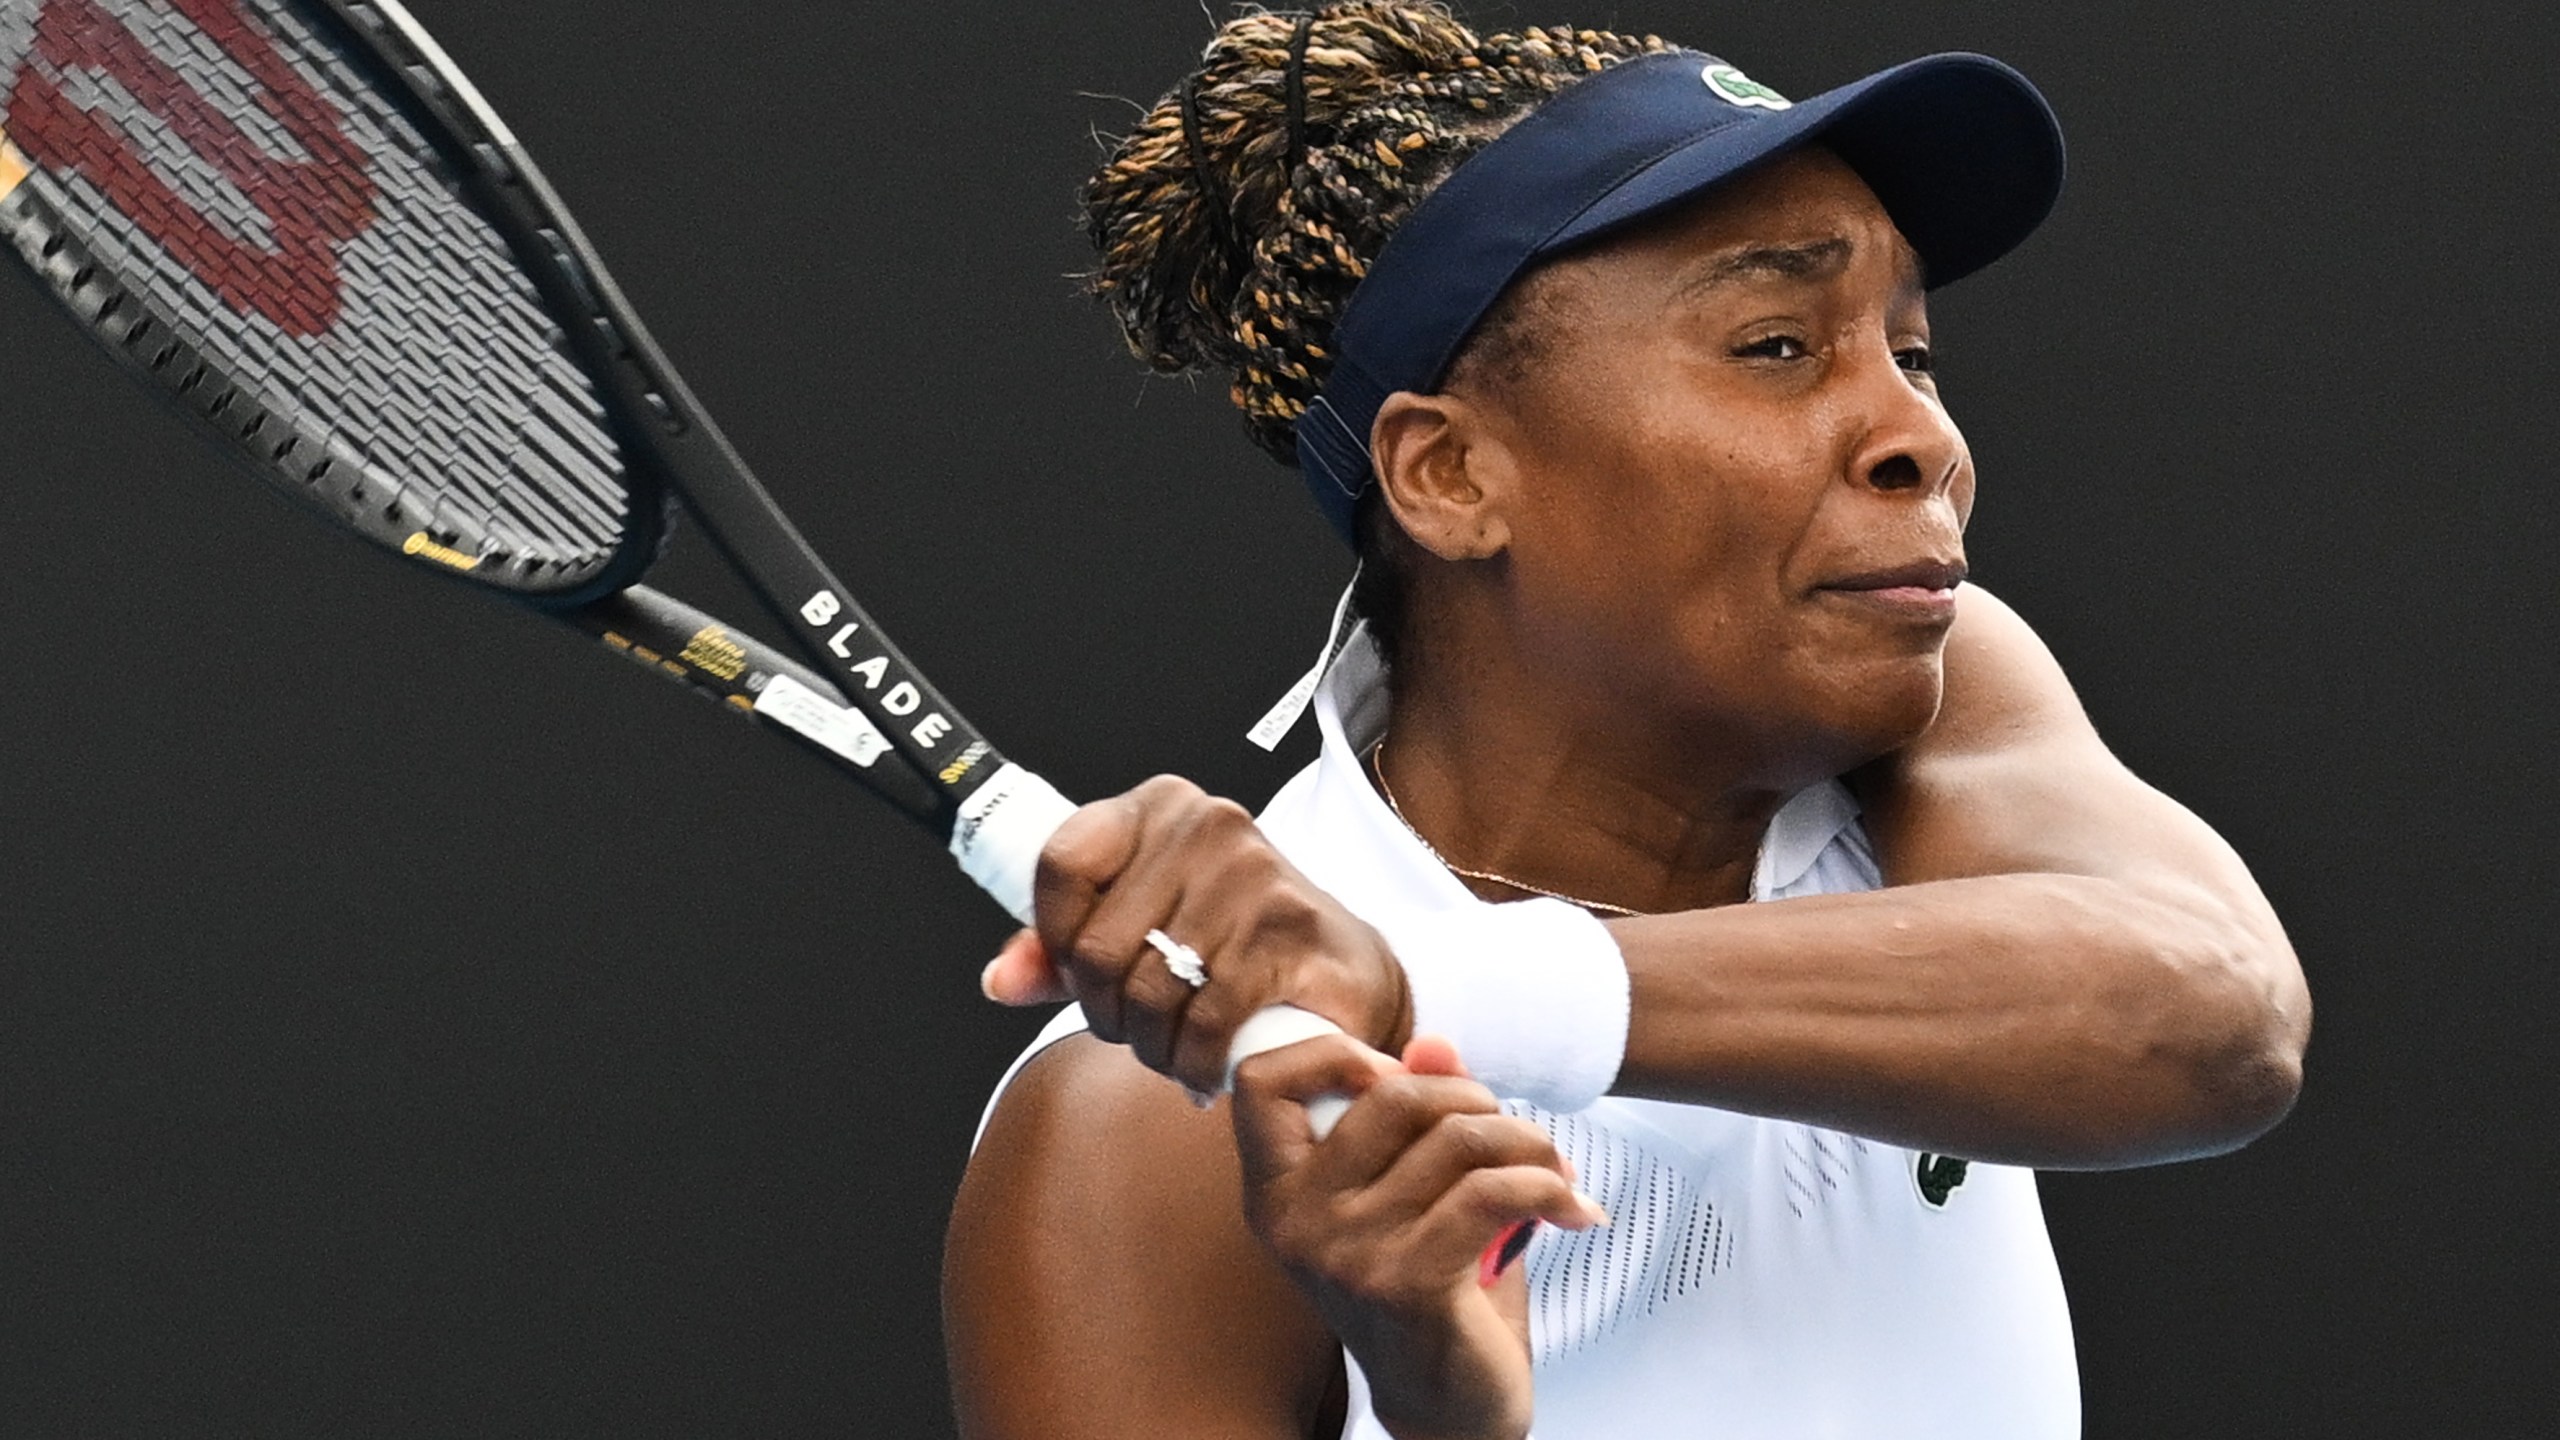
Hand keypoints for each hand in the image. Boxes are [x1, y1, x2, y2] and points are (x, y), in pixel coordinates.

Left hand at [980, 775, 1413, 1096]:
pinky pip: (1205, 1020)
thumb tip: (1000, 981)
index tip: (1082, 976)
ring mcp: (1252, 873)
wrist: (1344, 967)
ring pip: (1149, 992)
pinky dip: (1195, 1062)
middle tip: (1140, 1031)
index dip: (1054, 941)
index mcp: (1158, 807)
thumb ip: (1061, 951)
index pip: (1059, 866)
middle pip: (1097, 948)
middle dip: (1107, 1013)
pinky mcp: (1290, 929)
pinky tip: (1205, 1068)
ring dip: (1152, 1047)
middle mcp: (1206, 824)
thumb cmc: (1234, 943)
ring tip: (1174, 1051)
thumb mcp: (1141, 928)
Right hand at [1231, 1032, 1606, 1439]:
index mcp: (1275, 1194)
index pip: (1261, 1083)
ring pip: (1459, 1139)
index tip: (1394, 1077)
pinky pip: (1495, 1191)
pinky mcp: (1409, 1284)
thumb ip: (1415, 1116)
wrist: (1446, 1404)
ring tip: (1553, 1167)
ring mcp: (1349, 1255)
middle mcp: (1298, 1223)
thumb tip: (1434, 1046)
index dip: (1330, 1054)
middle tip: (1508, 1131)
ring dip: (1528, 1141)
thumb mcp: (1409, 1193)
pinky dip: (1548, 1185)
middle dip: (1472, 1098)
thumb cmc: (1426, 1288)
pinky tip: (1572, 1206)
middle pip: (1394, 1097)